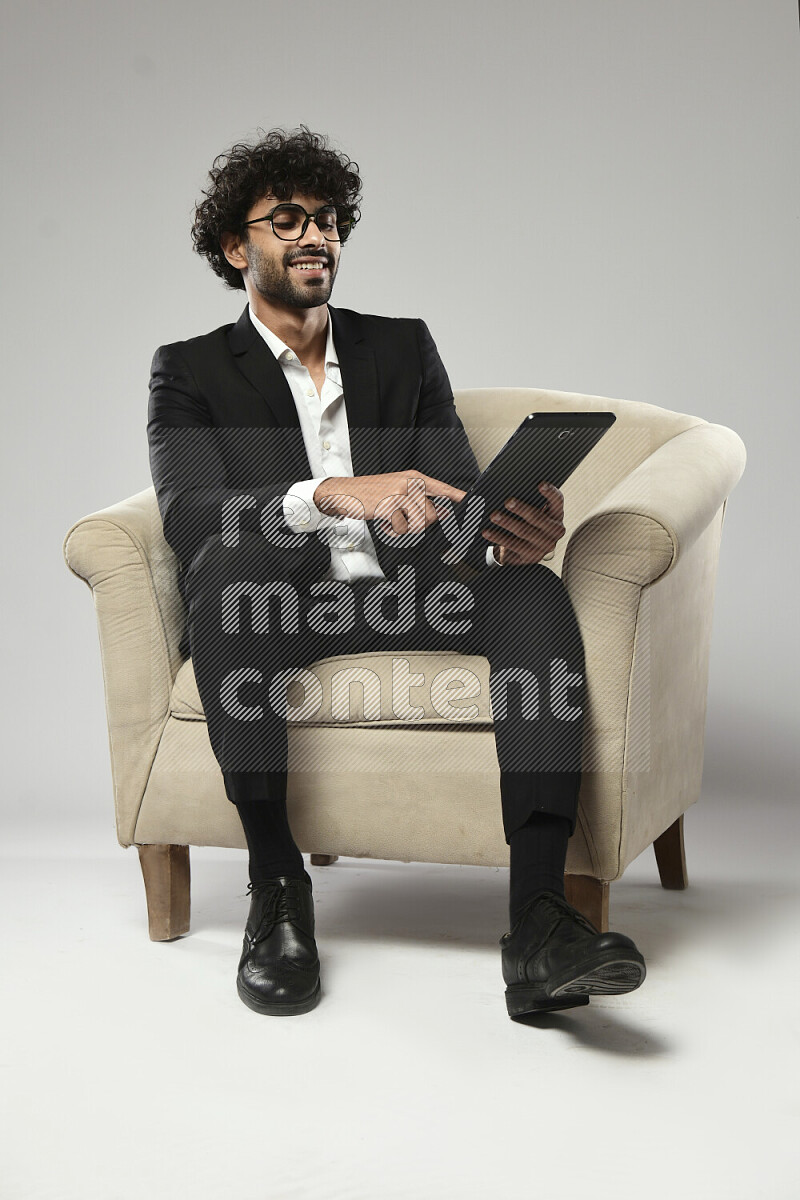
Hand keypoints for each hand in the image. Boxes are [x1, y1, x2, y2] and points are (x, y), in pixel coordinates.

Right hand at [313, 471, 466, 536]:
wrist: (347, 492)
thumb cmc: (373, 494)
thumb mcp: (398, 490)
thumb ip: (419, 498)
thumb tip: (441, 512)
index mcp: (414, 478)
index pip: (442, 488)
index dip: (458, 497)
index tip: (472, 502)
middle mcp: (410, 483)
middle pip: (432, 514)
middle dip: (419, 523)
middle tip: (403, 519)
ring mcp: (400, 493)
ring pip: (419, 522)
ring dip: (406, 527)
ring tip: (392, 519)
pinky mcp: (390, 505)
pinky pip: (402, 527)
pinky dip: (392, 529)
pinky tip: (383, 520)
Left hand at [482, 482, 565, 565]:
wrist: (531, 548)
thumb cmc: (531, 522)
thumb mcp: (537, 511)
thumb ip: (531, 499)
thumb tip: (512, 486)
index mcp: (557, 514)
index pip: (557, 500)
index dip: (550, 492)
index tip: (540, 484)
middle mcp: (555, 531)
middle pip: (537, 517)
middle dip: (521, 509)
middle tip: (508, 502)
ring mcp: (543, 546)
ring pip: (523, 532)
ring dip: (507, 523)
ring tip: (494, 516)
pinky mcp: (530, 556)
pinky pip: (513, 546)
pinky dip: (498, 538)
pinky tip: (488, 532)